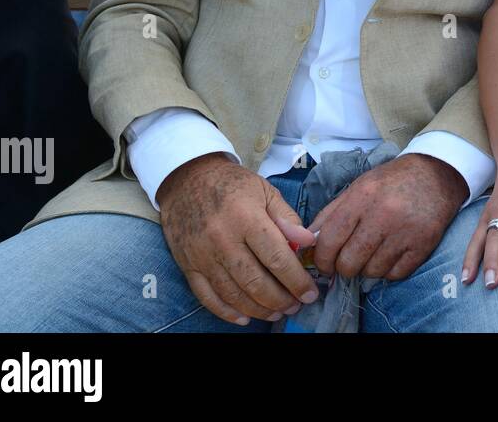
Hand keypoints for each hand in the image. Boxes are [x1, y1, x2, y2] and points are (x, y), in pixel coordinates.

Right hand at [158, 153, 319, 325]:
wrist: (187, 178)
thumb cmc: (232, 184)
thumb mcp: (265, 191)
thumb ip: (287, 217)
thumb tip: (309, 241)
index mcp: (246, 219)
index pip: (277, 258)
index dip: (297, 281)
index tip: (310, 293)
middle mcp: (223, 240)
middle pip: (255, 282)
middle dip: (280, 300)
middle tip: (296, 306)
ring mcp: (203, 256)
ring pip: (233, 294)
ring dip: (258, 309)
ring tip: (277, 313)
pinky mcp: (188, 265)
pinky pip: (207, 297)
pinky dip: (226, 312)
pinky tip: (244, 317)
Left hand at [308, 153, 466, 279]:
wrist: (438, 174)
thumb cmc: (392, 181)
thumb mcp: (359, 187)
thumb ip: (332, 213)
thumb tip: (309, 243)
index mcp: (362, 197)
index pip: (330, 239)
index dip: (321, 259)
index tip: (323, 265)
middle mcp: (383, 215)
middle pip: (349, 262)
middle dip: (344, 268)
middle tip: (348, 262)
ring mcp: (405, 232)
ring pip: (372, 272)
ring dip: (368, 269)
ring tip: (373, 254)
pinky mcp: (424, 245)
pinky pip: (395, 275)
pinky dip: (389, 271)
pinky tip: (391, 255)